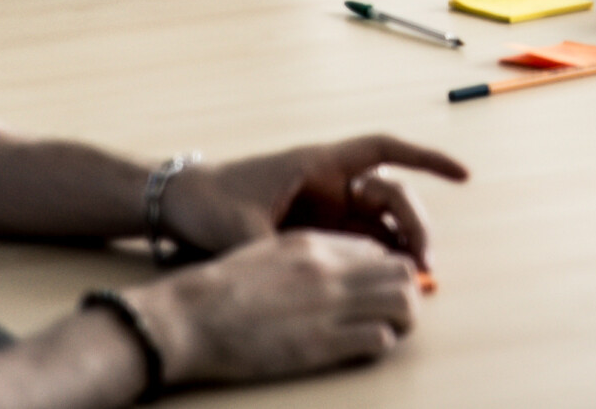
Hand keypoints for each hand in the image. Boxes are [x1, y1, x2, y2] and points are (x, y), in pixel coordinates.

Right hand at [129, 230, 418, 387]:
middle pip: (404, 270)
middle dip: (407, 291)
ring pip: (404, 301)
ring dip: (403, 319)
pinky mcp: (320, 345)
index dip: (386, 270)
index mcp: (316, 245)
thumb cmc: (222, 289)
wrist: (188, 317)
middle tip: (392, 313)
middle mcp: (330, 270)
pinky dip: (381, 344)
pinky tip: (363, 348)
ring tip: (386, 332)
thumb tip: (341, 266)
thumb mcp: (269, 252)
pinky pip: (379, 339)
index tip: (379, 289)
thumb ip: (307, 256)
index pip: (380, 248)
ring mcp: (328, 306)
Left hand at [161, 135, 469, 268]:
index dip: (426, 159)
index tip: (463, 174)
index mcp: (319, 164)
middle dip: (415, 224)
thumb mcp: (242, 229)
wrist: (183, 203)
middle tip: (424, 260)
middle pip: (391, 195)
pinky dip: (380, 256)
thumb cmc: (211, 201)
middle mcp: (332, 181)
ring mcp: (328, 206)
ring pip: (382, 221)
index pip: (384, 151)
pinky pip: (362, 240)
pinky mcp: (319, 229)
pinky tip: (389, 279)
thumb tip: (308, 275)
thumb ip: (276, 250)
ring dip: (402, 243)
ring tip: (415, 276)